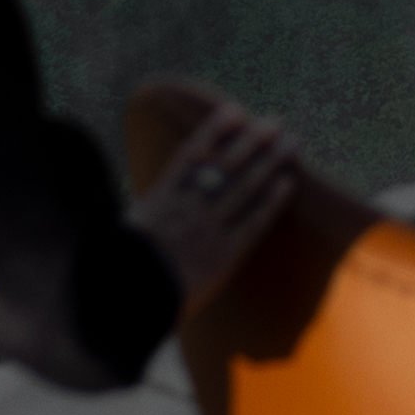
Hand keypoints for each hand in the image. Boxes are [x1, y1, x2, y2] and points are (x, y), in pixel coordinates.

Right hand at [130, 95, 301, 303]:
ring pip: (244, 186)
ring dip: (269, 161)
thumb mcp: (131, 227)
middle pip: (226, 163)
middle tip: (274, 122)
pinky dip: (270, 201)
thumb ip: (153, 205)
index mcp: (161, 196)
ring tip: (290, 143)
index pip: (192, 152)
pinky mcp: (223, 256)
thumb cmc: (123, 268)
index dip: (215, 129)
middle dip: (252, 140)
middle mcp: (187, 206)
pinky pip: (252, 222)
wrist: (126, 303)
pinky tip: (286, 183)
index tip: (234, 111)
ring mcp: (207, 229)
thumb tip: (167, 190)